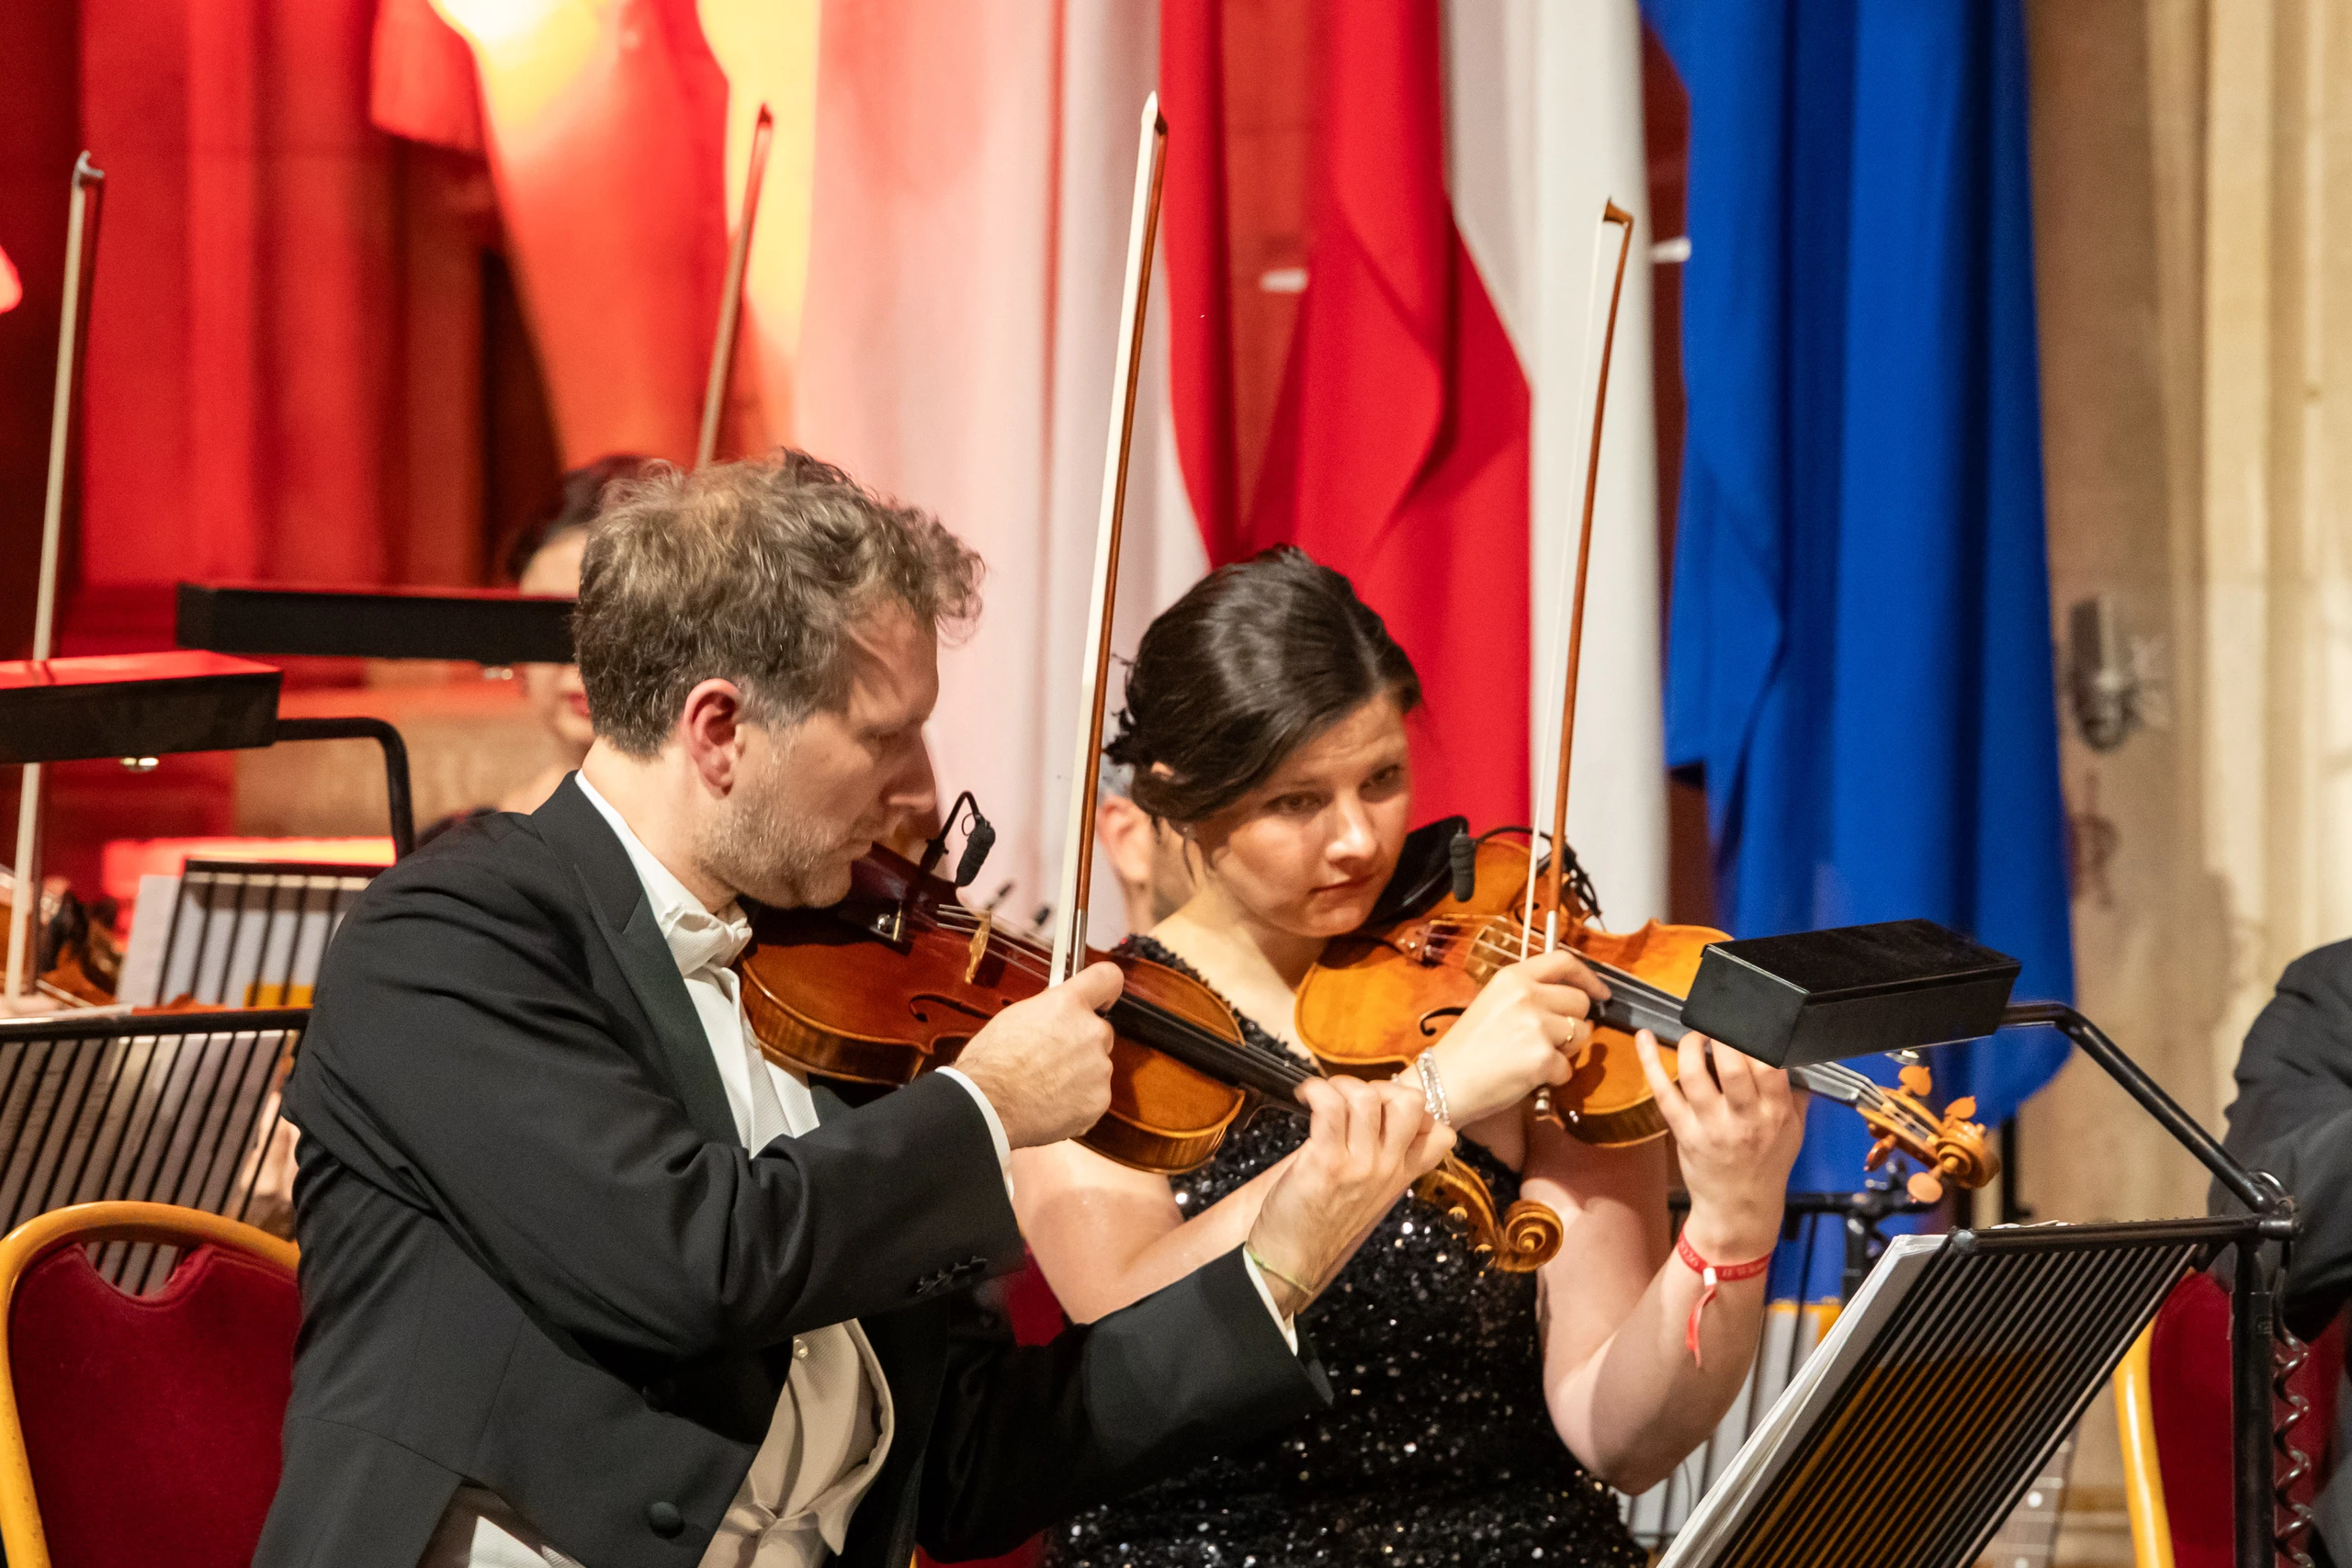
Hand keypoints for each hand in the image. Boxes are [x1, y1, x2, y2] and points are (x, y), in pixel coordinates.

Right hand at [956, 962, 1121, 1148]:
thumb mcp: (1016, 1017)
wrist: (988, 1106)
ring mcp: (1099, 1066)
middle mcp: (1091, 1031)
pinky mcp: (1100, 1098)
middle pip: (1100, 1031)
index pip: (1108, 978)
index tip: (1103, 999)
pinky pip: (1094, 1094)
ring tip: (1046, 1085)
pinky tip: (1051, 1102)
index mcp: (1068, 1004)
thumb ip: (1049, 1011)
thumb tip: (1057, 1012)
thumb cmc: (991, 1063)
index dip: (1106, 990)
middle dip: (1083, 1042)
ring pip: (1097, 1066)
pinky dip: (1078, 1100)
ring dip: (1080, 1073)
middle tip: (1054, 1057)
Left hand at [1245, 1076, 1455, 1315]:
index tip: (1385, 1110)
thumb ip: (1378, 1157)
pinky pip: (1329, 1106)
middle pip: (1410, 1101)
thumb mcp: (1365, 1191)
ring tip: (1322, 1097)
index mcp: (1400, 1175)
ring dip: (1340, 1086)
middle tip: (1352, 1098)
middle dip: (1381, 1086)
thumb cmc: (1319, 1221)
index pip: (1441, 1134)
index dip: (1418, 1109)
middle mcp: (1387, 1168)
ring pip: (1367, 1097)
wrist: (1290, 1259)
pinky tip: (1304, 1097)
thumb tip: (1370, 1112)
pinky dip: (1315, 1090)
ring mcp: (1360, 1165)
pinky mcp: (1327, 1162)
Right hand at [1424, 949, 1607, 1122]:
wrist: (1445, 1082)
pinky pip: (1568, 1068)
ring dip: (1567, 1050)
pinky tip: (1528, 1077)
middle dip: (1575, 1022)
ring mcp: (1536, 1026)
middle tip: (1550, 1039)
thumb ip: (1531, 993)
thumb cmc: (1468, 1047)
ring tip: (1535, 1056)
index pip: (1565, 961)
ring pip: (1582, 1034)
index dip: (1589, 977)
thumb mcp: (1495, 1002)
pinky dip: (1554, 1077)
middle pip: (1581, 1002)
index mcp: (1513, 977)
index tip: (1601, 993)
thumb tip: (1574, 996)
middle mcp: (1527, 996)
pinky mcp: (1542, 1058)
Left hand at [1635, 1028, 1804, 1259]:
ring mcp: (1710, 1125)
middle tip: (1719, 1024)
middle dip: (1722, 1036)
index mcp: (1775, 1113)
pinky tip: (1644, 1038)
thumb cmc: (1767, 1166)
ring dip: (1690, 1044)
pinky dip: (1650, 1061)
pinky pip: (1663, 1091)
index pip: (1768, 1067)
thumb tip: (1789, 1053)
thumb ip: (1793, 1094)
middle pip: (1731, 1067)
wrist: (1740, 1210)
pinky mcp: (1683, 1131)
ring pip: (1694, 1074)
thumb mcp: (1794, 1131)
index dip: (1756, 1039)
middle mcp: (1743, 1118)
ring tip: (1696, 1035)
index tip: (1747, 1024)